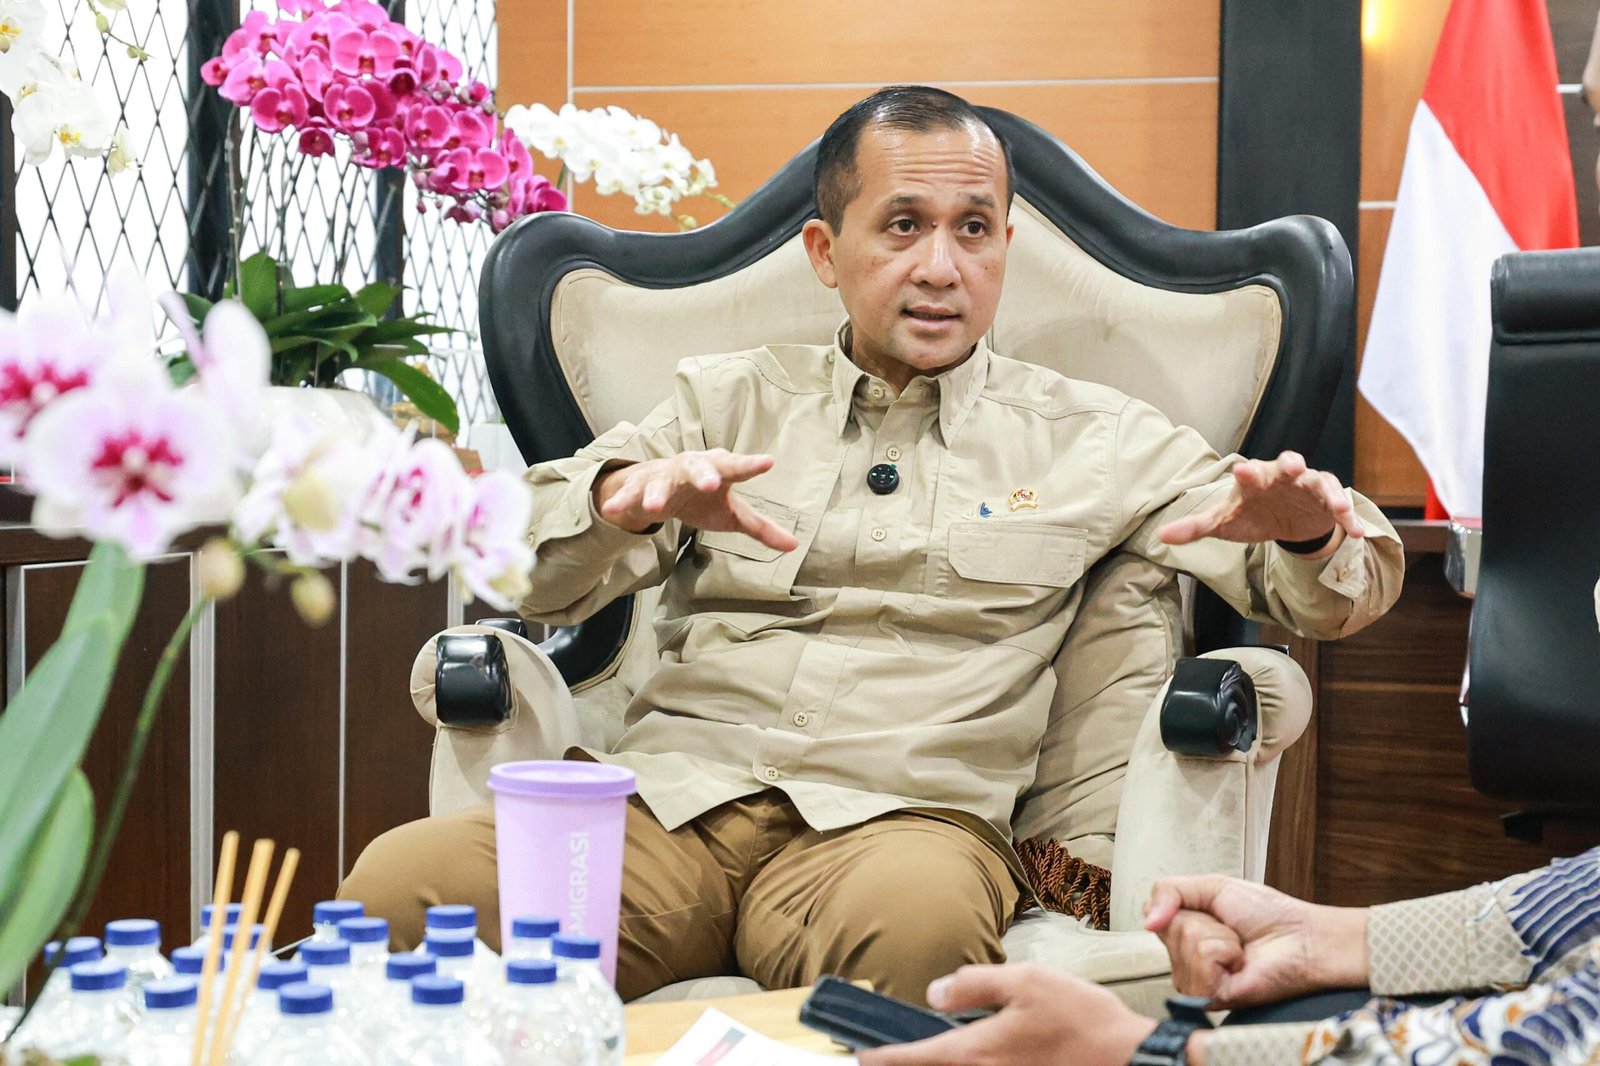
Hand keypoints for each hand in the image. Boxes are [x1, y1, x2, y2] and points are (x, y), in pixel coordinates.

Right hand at [591, 449, 798, 552]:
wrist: (661, 486)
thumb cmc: (703, 498)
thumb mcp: (733, 514)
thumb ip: (761, 528)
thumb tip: (794, 545)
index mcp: (718, 469)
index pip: (737, 468)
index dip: (750, 465)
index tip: (767, 463)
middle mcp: (691, 467)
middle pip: (698, 466)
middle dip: (704, 473)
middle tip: (712, 483)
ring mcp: (664, 475)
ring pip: (661, 481)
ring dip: (657, 492)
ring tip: (654, 507)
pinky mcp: (640, 486)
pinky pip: (631, 494)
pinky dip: (622, 501)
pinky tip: (613, 510)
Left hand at [857, 965, 1156, 1065]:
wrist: (1130, 1061)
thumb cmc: (1084, 1022)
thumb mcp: (1026, 981)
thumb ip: (974, 984)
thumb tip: (936, 992)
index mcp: (975, 1052)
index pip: (913, 1059)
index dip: (882, 1058)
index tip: (862, 1057)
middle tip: (886, 1060)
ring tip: (927, 1055)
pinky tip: (970, 1057)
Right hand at [1143, 875, 1369, 1007]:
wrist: (1303, 937)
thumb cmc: (1267, 915)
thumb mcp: (1212, 886)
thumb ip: (1169, 891)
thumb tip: (1146, 921)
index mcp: (1181, 936)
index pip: (1152, 914)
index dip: (1180, 904)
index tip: (1211, 909)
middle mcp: (1184, 962)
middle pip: (1169, 927)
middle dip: (1206, 919)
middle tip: (1232, 930)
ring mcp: (1196, 981)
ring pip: (1185, 943)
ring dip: (1220, 936)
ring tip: (1239, 947)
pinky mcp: (1212, 996)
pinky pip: (1201, 961)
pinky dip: (1225, 951)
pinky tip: (1240, 962)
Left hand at [1156, 451, 1362, 553]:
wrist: (1285, 523)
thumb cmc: (1251, 515)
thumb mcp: (1224, 523)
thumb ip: (1196, 528)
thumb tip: (1162, 537)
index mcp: (1255, 480)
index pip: (1250, 473)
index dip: (1247, 473)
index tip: (1242, 472)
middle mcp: (1283, 477)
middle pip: (1288, 465)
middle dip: (1291, 464)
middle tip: (1293, 466)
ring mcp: (1308, 486)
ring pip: (1320, 482)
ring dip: (1330, 492)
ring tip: (1339, 505)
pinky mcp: (1328, 501)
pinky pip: (1340, 506)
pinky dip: (1348, 517)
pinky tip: (1356, 532)